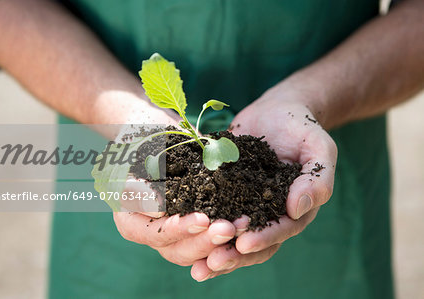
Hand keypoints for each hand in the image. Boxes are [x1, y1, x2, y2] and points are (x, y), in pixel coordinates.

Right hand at [112, 100, 236, 267]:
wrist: (156, 135)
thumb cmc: (141, 140)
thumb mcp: (136, 154)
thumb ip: (139, 184)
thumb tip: (159, 212)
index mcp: (129, 219)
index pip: (153, 232)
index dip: (177, 229)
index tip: (201, 220)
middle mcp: (150, 231)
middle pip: (174, 248)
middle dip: (203, 240)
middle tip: (227, 228)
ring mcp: (172, 233)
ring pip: (193, 250)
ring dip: (218, 242)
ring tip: (241, 226)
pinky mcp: (192, 228)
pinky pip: (207, 240)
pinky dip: (226, 235)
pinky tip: (246, 222)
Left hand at [190, 86, 337, 280]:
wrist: (276, 111)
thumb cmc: (302, 127)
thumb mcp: (319, 148)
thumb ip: (317, 178)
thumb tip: (298, 209)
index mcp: (294, 208)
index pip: (281, 229)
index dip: (264, 238)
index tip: (243, 243)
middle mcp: (268, 212)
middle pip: (254, 242)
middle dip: (233, 255)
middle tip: (211, 264)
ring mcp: (245, 203)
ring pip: (231, 235)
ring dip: (214, 251)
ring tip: (196, 268)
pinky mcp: (224, 191)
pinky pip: (212, 211)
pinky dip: (199, 226)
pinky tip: (180, 234)